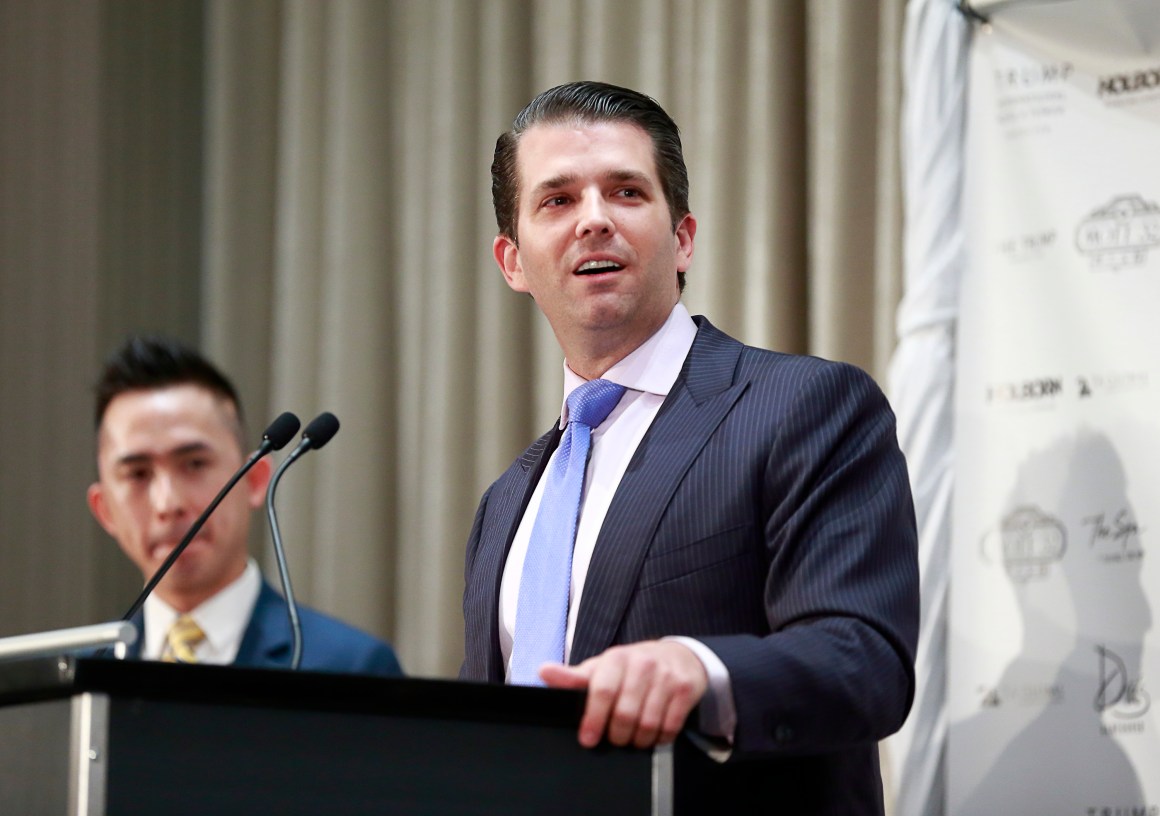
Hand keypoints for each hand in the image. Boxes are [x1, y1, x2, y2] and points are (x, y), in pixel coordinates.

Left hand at [539, 640, 708, 748]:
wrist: (677, 656)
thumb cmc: (631, 667)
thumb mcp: (601, 669)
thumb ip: (573, 677)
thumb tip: (543, 672)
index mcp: (616, 658)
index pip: (602, 691)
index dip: (593, 719)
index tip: (588, 739)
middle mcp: (642, 664)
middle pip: (625, 714)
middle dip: (617, 736)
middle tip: (615, 740)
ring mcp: (666, 676)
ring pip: (648, 724)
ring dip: (638, 740)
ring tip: (634, 739)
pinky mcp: (685, 689)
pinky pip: (670, 726)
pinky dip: (660, 738)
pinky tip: (654, 734)